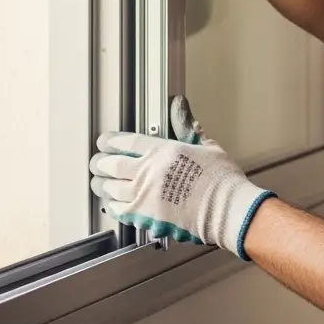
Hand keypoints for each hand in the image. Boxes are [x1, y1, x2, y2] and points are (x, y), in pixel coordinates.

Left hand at [89, 96, 274, 259]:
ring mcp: (144, 197)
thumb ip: (186, 125)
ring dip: (102, 185)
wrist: (226, 210)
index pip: (127, 142)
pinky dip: (113, 206)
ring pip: (111, 189)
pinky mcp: (146, 219)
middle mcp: (148, 173)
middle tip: (97, 162)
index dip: (112, 141)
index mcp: (163, 151)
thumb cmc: (220, 179)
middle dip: (101, 163)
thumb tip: (178, 104)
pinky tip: (111, 204)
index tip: (104, 141)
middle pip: (112, 165)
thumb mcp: (206, 145)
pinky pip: (120, 211)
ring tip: (98, 183)